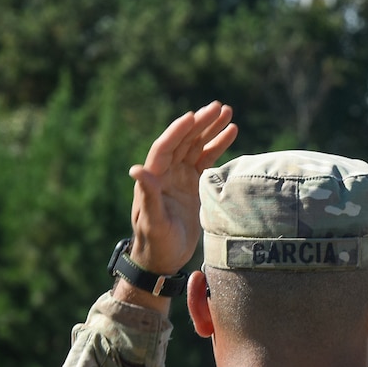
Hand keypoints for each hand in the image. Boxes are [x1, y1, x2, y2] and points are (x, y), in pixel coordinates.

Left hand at [127, 101, 238, 275]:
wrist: (163, 258)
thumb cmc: (156, 243)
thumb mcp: (153, 221)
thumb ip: (148, 195)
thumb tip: (136, 169)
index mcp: (154, 177)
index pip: (165, 147)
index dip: (178, 131)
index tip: (192, 116)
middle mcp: (166, 172)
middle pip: (184, 140)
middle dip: (200, 123)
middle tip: (219, 107)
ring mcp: (181, 176)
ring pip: (196, 146)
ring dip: (210, 129)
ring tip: (228, 112)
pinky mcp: (194, 184)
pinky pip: (206, 159)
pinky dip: (218, 145)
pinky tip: (231, 131)